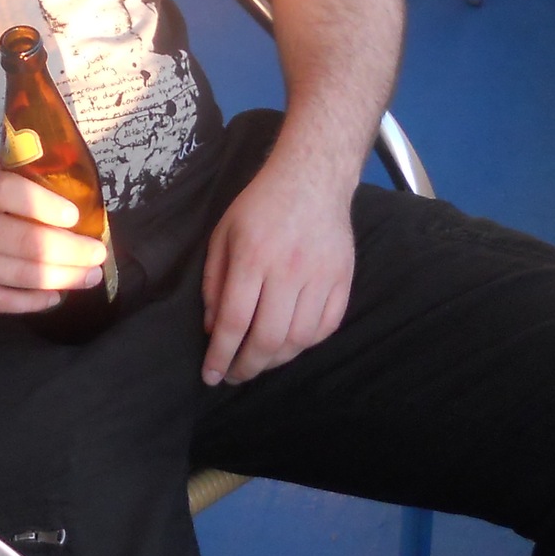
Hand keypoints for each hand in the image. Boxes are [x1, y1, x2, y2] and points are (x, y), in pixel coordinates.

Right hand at [0, 158, 108, 313]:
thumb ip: (12, 173)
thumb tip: (68, 176)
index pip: (9, 193)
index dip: (46, 205)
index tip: (75, 215)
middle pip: (26, 243)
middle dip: (72, 251)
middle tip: (99, 253)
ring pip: (21, 276)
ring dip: (64, 277)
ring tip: (90, 275)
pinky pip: (3, 302)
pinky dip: (35, 300)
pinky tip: (57, 294)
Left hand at [199, 160, 355, 385]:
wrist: (312, 179)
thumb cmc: (260, 205)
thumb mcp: (223, 235)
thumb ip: (214, 282)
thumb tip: (212, 329)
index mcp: (253, 257)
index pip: (234, 321)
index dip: (220, 355)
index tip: (211, 375)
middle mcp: (289, 271)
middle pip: (268, 338)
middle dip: (247, 367)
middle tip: (233, 376)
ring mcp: (321, 277)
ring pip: (299, 339)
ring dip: (276, 360)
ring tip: (259, 362)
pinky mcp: (343, 280)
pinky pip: (326, 327)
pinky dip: (306, 343)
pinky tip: (289, 344)